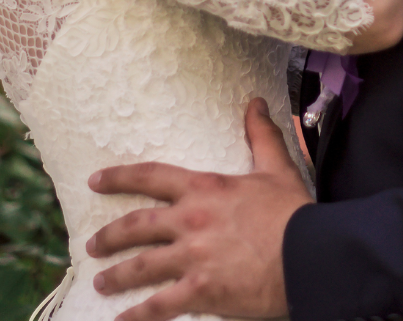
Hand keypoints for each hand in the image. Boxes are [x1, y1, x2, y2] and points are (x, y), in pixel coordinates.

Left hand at [86, 99, 311, 320]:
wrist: (309, 255)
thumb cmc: (294, 213)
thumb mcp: (276, 168)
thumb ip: (261, 135)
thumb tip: (255, 103)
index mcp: (204, 189)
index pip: (150, 177)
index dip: (119, 178)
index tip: (95, 181)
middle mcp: (190, 221)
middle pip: (136, 227)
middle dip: (109, 237)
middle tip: (93, 245)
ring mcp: (192, 257)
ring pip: (141, 267)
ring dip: (116, 276)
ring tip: (101, 283)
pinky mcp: (201, 290)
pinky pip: (159, 306)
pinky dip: (138, 315)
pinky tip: (122, 320)